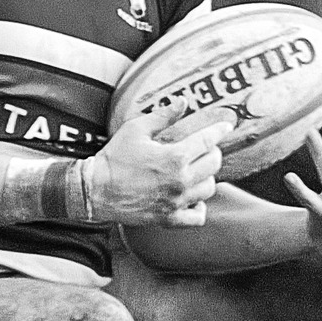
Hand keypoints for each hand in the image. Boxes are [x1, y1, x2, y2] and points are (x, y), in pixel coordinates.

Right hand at [87, 101, 234, 226]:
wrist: (95, 190)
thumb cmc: (114, 159)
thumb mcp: (136, 130)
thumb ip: (162, 116)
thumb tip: (182, 102)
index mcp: (174, 157)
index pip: (208, 141)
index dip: (219, 130)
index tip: (226, 126)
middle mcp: (180, 181)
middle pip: (214, 164)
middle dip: (212, 152)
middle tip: (205, 148)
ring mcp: (176, 202)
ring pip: (209, 188)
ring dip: (206, 177)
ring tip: (195, 171)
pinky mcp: (169, 218)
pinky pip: (198, 216)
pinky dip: (199, 207)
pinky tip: (192, 198)